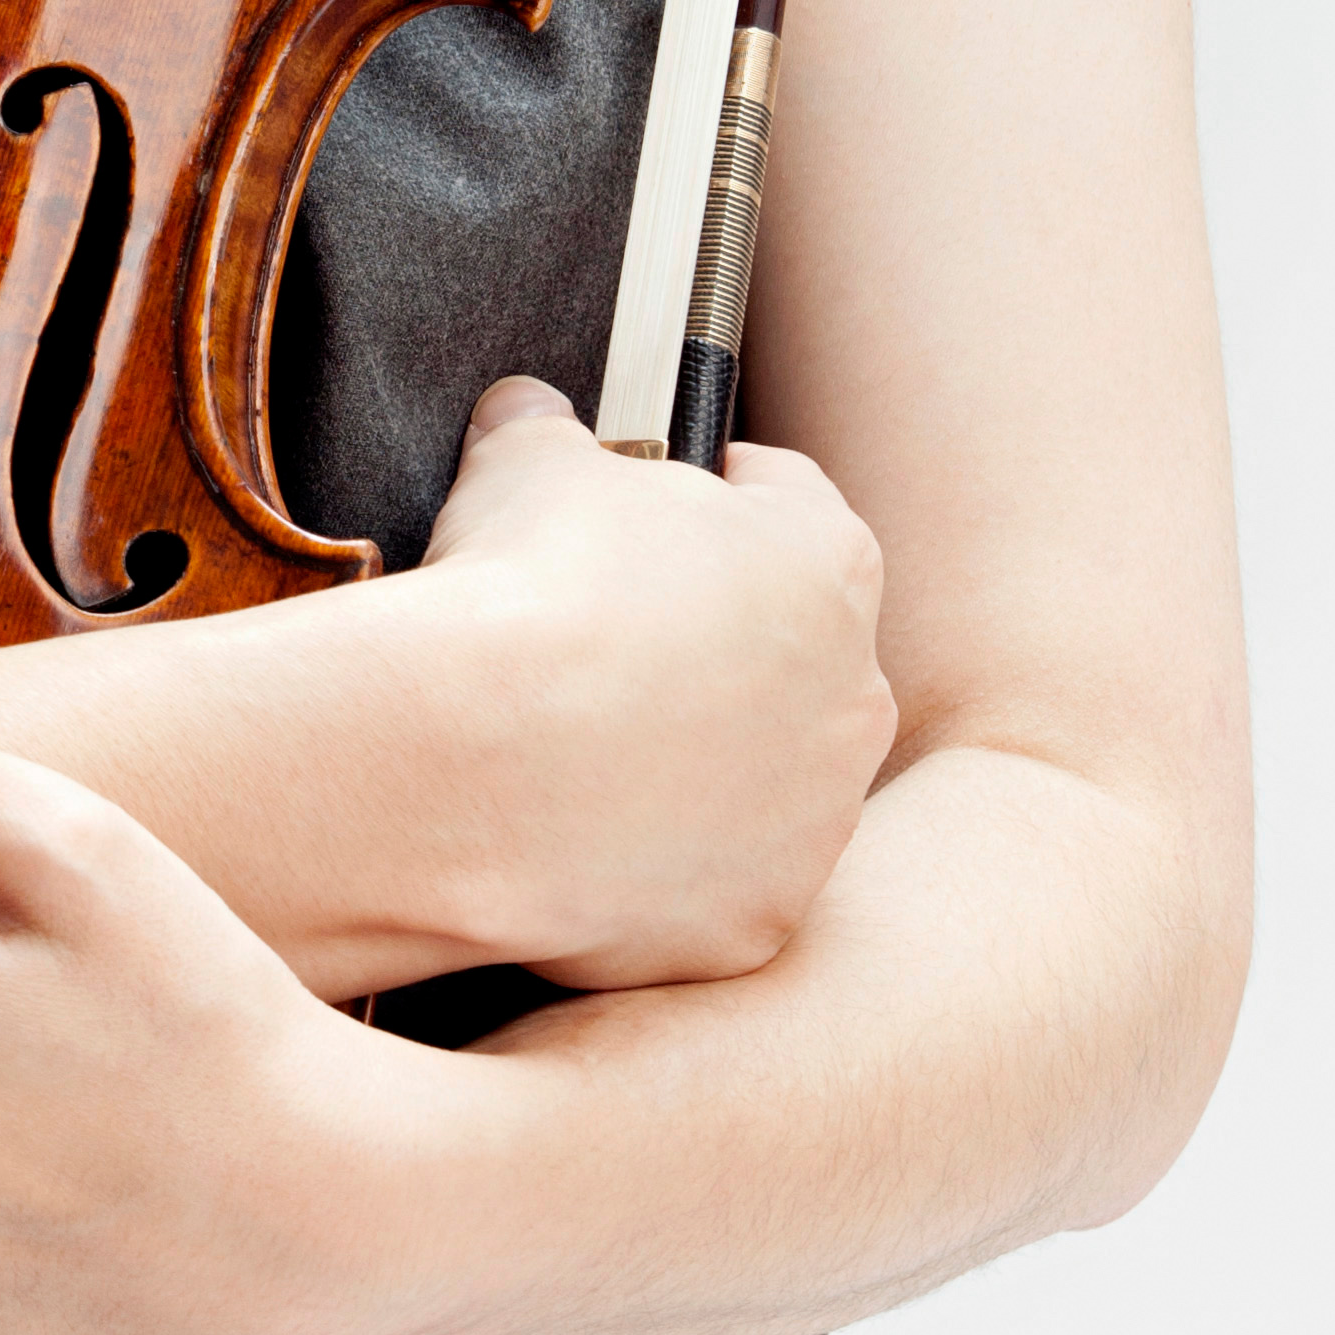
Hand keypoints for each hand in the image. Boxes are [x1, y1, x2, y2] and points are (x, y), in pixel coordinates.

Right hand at [405, 377, 894, 984]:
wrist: (480, 769)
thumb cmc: (525, 593)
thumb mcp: (523, 459)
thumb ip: (545, 428)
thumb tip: (526, 412)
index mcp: (825, 560)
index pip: (788, 500)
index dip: (715, 495)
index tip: (662, 506)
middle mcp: (854, 694)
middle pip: (793, 655)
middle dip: (715, 647)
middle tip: (612, 641)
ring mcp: (816, 821)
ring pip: (766, 785)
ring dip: (697, 768)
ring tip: (584, 756)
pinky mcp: (759, 921)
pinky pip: (714, 888)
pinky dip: (660, 870)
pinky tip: (577, 843)